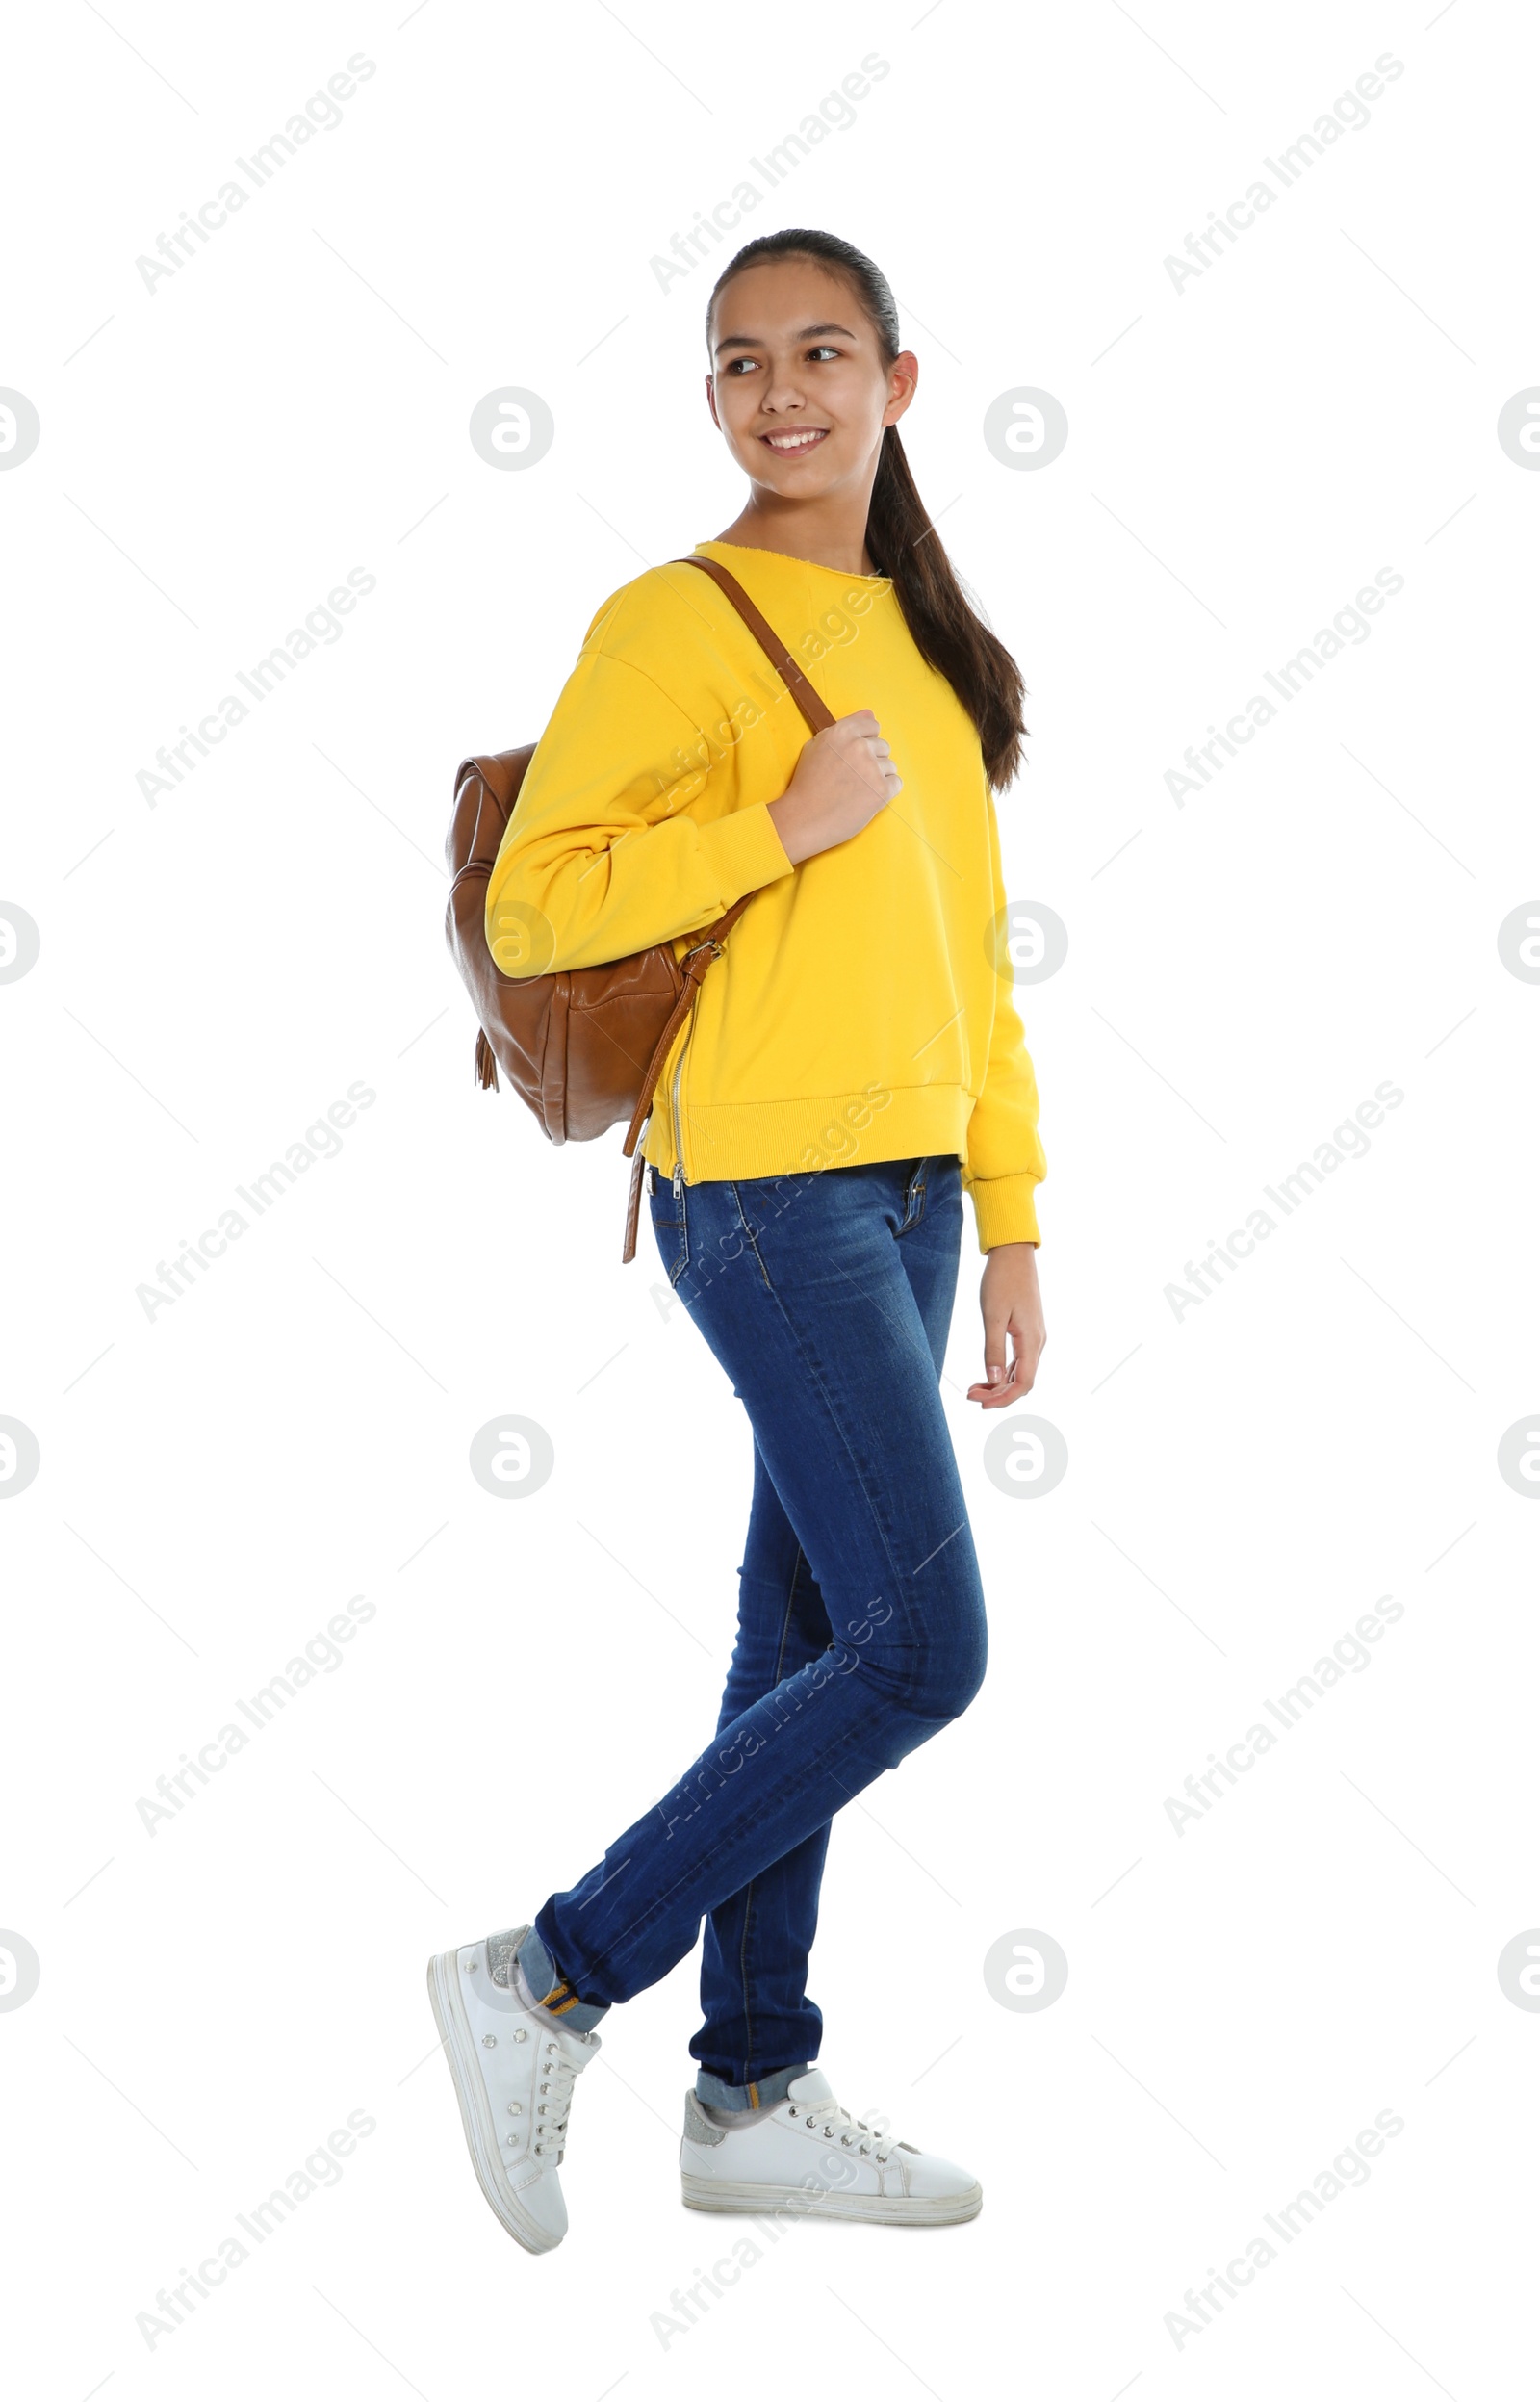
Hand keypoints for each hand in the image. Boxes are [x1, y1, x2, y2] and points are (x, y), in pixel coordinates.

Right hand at [766, 709, 900, 865]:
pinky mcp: (881, 790)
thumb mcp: (816, 747)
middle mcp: (859, 746)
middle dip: (872, 760)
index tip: (856, 755)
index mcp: (842, 732)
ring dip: (878, 777)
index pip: (872, 725)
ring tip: (856, 790)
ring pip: (890, 765)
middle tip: (852, 777)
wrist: (804, 819)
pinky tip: (866, 797)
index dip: (865, 741)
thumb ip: (844, 728)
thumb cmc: (807, 785)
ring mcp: (872, 768)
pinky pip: (896, 783)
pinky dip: (885, 792)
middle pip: (883, 746)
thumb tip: (869, 715)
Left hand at [967, 1242, 1045, 1408]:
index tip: (980, 1403)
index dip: (1003, 1399)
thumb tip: (995, 1381)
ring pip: (1020, 1372)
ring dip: (999, 1384)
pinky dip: (1004, 1371)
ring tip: (975, 1388)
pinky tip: (988, 1374)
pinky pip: (1019, 1360)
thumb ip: (994, 1350)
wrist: (1014, 1254)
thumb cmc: (1002, 1281)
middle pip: (1023, 1382)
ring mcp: (1034, 1336)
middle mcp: (1038, 1342)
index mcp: (1032, 1340)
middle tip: (970, 1396)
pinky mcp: (1028, 1330)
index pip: (1023, 1383)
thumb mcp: (993, 1316)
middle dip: (998, 1394)